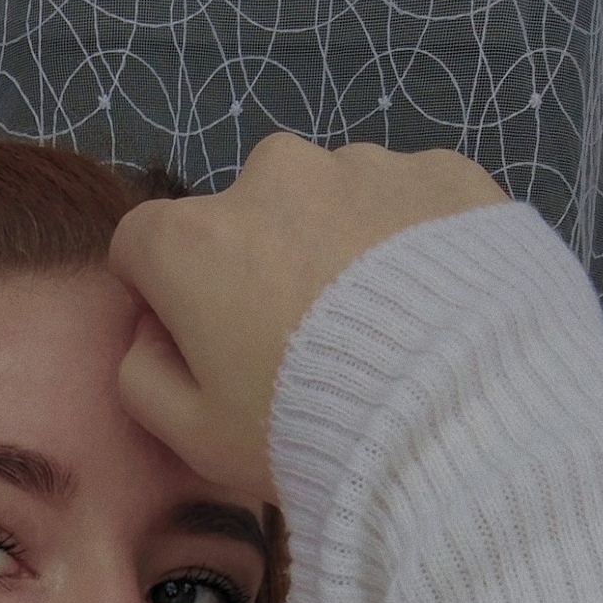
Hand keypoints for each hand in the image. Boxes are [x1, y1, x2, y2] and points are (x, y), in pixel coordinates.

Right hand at [108, 134, 509, 504]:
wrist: (460, 412)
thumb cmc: (308, 430)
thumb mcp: (193, 436)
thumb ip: (142, 377)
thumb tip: (149, 334)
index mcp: (194, 239)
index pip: (142, 243)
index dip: (160, 294)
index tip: (195, 338)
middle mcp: (271, 178)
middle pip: (241, 216)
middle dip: (257, 265)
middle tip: (302, 345)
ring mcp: (362, 165)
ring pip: (328, 203)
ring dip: (336, 250)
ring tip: (378, 331)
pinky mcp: (443, 172)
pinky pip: (405, 204)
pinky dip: (407, 243)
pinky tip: (430, 309)